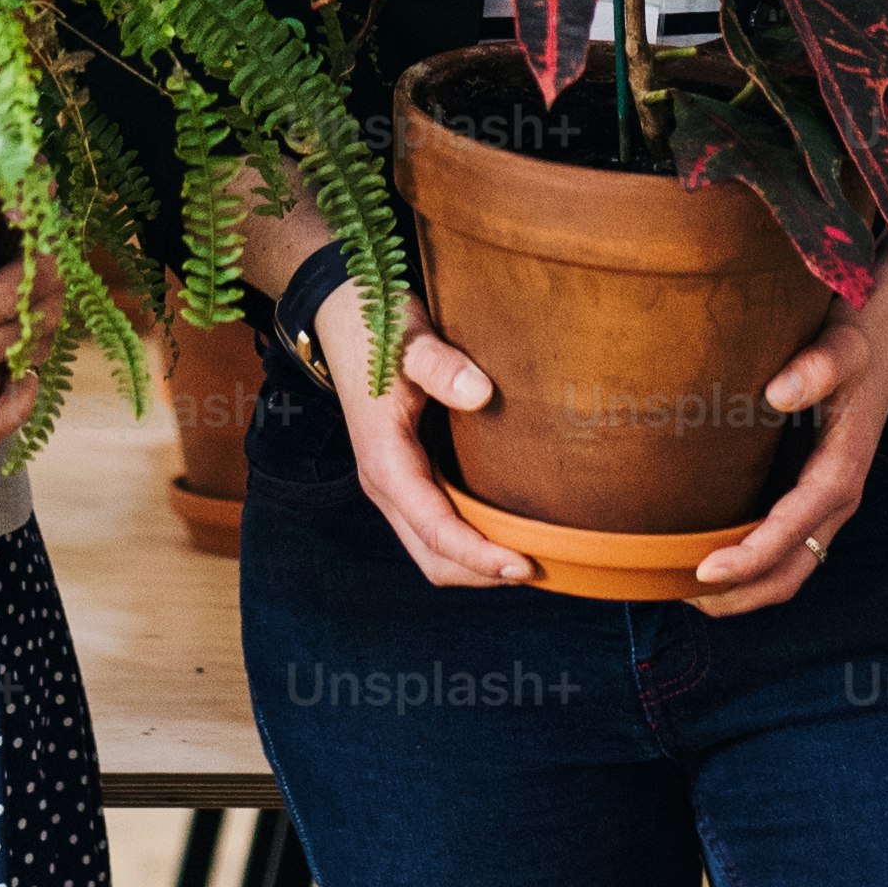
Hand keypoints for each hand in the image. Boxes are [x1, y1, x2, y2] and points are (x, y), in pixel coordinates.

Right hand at [310, 277, 527, 589]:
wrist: (344, 312)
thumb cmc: (379, 325)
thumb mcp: (409, 337)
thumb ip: (440, 365)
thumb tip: (481, 394)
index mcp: (385, 460)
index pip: (434, 529)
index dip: (479, 556)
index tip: (524, 566)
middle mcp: (385, 483)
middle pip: (432, 557)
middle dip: (481, 574)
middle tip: (542, 571)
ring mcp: (395, 483)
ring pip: (432, 550)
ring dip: (476, 564)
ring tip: (534, 558)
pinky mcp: (406, 476)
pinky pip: (436, 527)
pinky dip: (470, 542)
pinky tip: (508, 529)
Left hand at [690, 207, 887, 618]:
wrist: (881, 333)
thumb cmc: (854, 338)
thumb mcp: (841, 344)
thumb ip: (817, 365)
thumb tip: (778, 393)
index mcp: (840, 474)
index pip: (791, 534)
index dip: (748, 559)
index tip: (702, 572)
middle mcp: (835, 498)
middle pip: (791, 572)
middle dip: (740, 595)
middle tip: (679, 596)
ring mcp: (824, 500)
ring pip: (787, 567)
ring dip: (742, 588)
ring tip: (680, 588)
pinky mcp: (810, 491)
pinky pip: (782, 545)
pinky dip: (747, 563)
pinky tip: (703, 553)